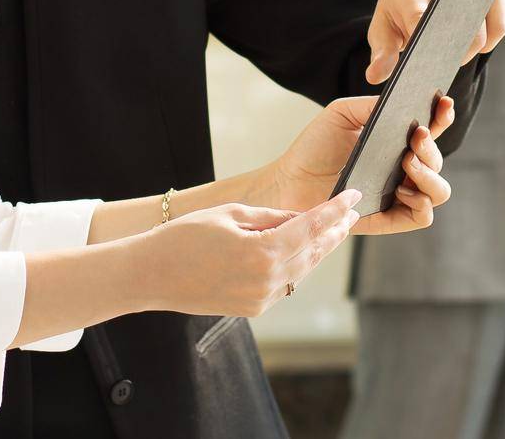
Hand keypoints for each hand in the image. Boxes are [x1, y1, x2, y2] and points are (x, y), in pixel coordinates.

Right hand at [141, 192, 361, 316]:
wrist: (151, 275)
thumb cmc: (184, 237)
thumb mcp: (229, 214)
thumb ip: (269, 217)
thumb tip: (299, 217)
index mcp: (263, 252)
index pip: (311, 226)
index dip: (335, 210)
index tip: (353, 197)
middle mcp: (268, 280)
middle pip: (314, 252)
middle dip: (334, 231)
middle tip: (351, 214)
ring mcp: (262, 298)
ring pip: (302, 270)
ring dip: (318, 249)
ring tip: (333, 230)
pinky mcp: (253, 308)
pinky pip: (285, 283)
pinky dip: (297, 265)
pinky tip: (303, 251)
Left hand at [267, 95, 453, 235]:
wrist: (291, 178)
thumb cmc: (316, 146)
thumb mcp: (342, 114)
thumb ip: (372, 106)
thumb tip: (403, 103)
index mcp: (396, 143)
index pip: (431, 130)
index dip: (443, 117)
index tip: (443, 103)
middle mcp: (403, 169)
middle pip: (437, 161)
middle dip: (431, 147)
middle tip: (416, 135)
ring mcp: (399, 195)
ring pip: (439, 191)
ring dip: (430, 175)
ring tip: (407, 162)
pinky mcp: (389, 219)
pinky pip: (422, 217)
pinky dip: (421, 203)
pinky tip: (401, 190)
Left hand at [370, 0, 504, 83]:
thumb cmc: (399, 7)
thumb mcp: (383, 27)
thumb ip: (382, 53)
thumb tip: (374, 78)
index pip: (422, 21)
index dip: (428, 50)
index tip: (427, 69)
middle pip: (458, 34)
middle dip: (451, 57)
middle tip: (439, 64)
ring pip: (482, 34)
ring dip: (469, 52)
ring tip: (449, 52)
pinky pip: (499, 29)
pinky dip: (487, 44)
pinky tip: (469, 46)